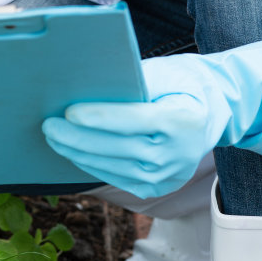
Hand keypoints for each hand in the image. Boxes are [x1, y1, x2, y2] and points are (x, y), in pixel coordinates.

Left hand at [41, 35, 261, 197]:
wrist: (212, 113)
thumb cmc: (180, 84)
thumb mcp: (162, 73)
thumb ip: (129, 82)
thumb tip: (83, 88)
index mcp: (185, 121)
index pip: (135, 120)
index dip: (100, 118)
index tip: (69, 111)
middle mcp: (180, 154)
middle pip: (120, 149)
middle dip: (79, 138)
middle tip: (49, 126)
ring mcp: (170, 176)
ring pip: (115, 167)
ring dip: (79, 154)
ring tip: (54, 138)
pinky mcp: (157, 187)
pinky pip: (118, 177)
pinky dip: (92, 164)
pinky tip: (73, 151)